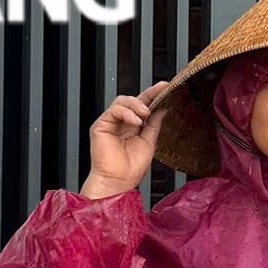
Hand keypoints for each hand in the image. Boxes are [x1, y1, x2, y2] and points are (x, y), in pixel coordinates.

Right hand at [80, 82, 168, 199]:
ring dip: (137, 105)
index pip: (143, 105)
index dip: (153, 95)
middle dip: (147, 95)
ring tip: (145, 115)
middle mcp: (121, 122)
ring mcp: (110, 122)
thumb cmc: (131, 167)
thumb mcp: (149, 141)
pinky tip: (135, 122)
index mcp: (133, 126)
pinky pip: (114, 110)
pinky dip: (126, 113)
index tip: (165, 86)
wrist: (118, 181)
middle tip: (159, 95)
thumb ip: (154, 124)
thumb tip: (163, 109)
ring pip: (122, 101)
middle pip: (132, 99)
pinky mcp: (101, 124)